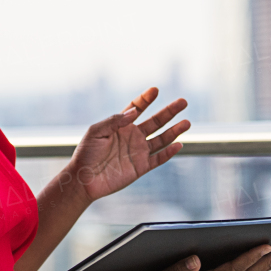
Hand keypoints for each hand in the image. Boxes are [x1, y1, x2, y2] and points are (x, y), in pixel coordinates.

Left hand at [66, 87, 189, 202]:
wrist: (83, 179)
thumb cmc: (86, 154)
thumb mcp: (96, 132)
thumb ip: (114, 120)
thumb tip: (134, 112)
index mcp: (121, 126)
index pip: (137, 108)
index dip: (146, 99)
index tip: (155, 90)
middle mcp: (133, 137)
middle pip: (155, 121)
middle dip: (169, 112)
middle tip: (183, 102)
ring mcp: (138, 152)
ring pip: (161, 139)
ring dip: (174, 131)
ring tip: (187, 122)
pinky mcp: (141, 167)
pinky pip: (158, 159)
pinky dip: (169, 152)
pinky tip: (179, 144)